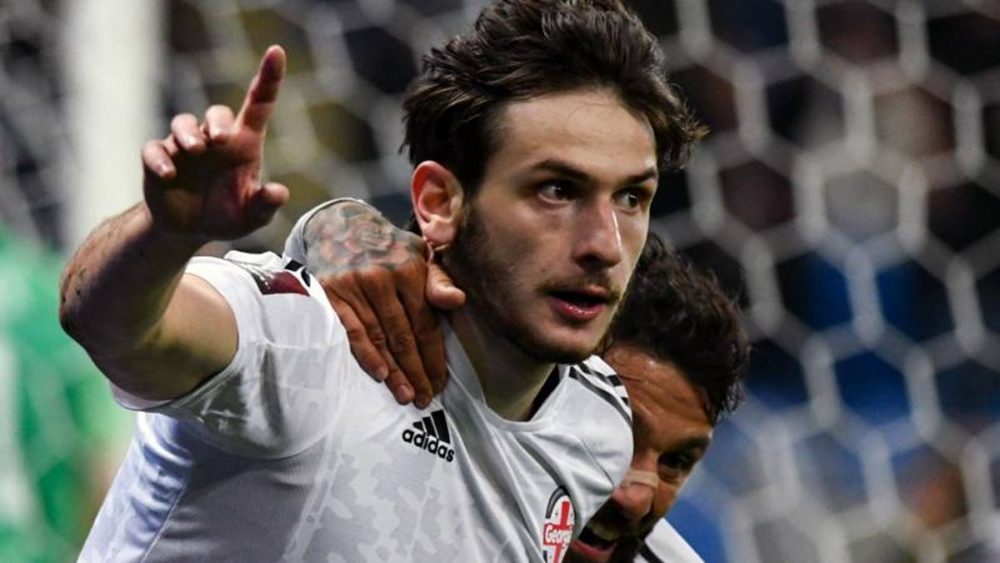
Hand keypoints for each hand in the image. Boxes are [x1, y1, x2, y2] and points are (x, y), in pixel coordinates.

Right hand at [141, 45, 288, 240]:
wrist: (188, 230)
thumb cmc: (226, 216)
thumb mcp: (250, 218)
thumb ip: (264, 206)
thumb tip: (279, 192)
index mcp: (243, 145)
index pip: (258, 104)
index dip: (269, 78)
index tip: (277, 52)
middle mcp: (214, 140)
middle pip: (217, 114)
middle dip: (218, 121)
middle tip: (221, 140)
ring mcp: (184, 148)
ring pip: (182, 123)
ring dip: (187, 134)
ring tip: (194, 151)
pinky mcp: (158, 160)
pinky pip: (154, 149)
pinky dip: (160, 159)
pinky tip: (169, 174)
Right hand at [302, 202, 463, 407]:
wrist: (339, 225)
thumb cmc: (388, 248)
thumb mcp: (419, 255)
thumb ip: (439, 280)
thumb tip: (458, 300)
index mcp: (409, 269)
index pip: (425, 323)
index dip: (433, 356)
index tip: (439, 382)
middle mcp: (382, 278)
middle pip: (403, 335)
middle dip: (416, 370)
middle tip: (423, 398)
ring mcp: (354, 286)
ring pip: (379, 337)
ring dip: (394, 371)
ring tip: (405, 396)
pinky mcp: (330, 293)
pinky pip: (351, 330)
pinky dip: (365, 354)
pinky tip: (379, 374)